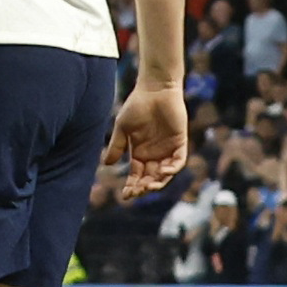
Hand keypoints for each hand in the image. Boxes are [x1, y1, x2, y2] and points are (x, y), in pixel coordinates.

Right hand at [106, 82, 192, 197]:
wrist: (155, 89)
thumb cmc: (137, 105)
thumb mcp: (122, 128)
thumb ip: (116, 146)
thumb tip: (106, 164)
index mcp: (140, 153)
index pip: (137, 176)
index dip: (132, 186)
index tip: (125, 196)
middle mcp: (154, 155)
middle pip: (151, 179)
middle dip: (144, 188)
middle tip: (138, 191)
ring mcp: (168, 150)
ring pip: (165, 174)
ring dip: (158, 182)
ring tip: (150, 186)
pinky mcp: (180, 143)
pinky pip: (178, 162)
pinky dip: (172, 169)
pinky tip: (163, 171)